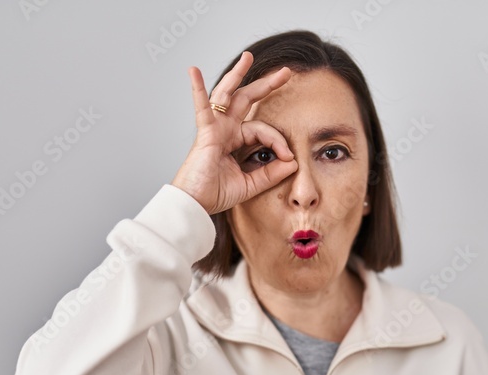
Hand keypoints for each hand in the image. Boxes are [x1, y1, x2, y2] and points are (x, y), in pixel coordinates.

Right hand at [171, 51, 298, 215]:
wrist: (195, 204)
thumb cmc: (215, 194)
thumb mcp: (251, 184)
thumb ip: (271, 174)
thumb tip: (293, 162)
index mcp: (235, 140)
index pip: (263, 130)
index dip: (279, 141)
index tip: (288, 158)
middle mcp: (225, 130)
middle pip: (247, 100)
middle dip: (267, 85)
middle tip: (287, 72)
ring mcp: (214, 128)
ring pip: (228, 96)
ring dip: (238, 75)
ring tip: (248, 56)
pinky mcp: (205, 133)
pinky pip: (202, 107)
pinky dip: (198, 89)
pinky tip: (193, 70)